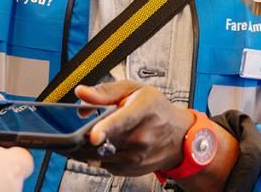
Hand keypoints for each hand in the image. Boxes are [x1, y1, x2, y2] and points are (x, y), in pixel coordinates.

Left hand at [72, 81, 193, 176]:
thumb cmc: (156, 110)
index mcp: (143, 111)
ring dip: (89, 147)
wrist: (179, 135)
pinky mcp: (129, 170)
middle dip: (87, 136)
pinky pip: (104, 164)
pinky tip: (105, 145)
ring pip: (101, 155)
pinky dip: (99, 155)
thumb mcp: (134, 90)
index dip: (107, 128)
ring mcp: (137, 157)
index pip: (123, 121)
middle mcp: (142, 138)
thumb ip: (104, 91)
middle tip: (82, 127)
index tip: (94, 135)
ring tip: (95, 134)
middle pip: (106, 141)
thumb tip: (82, 93)